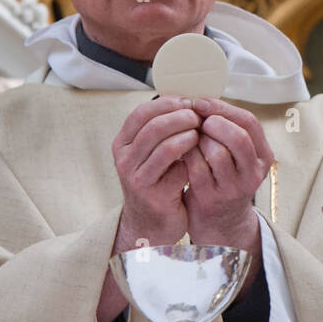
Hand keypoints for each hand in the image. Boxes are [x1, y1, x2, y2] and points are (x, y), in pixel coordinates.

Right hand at [98, 96, 202, 321]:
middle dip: (181, 117)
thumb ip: (159, 128)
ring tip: (200, 134)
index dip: (167, 103)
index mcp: (122, 143)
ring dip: (189, 136)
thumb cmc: (156, 179)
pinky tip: (200, 156)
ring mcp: (137, 179)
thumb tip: (186, 99)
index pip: (141, 113)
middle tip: (198, 117)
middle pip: (154, 127)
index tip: (187, 101)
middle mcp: (124, 160)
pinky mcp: (154, 196)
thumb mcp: (149, 151)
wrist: (151, 222)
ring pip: (166, 146)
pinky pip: (178, 169)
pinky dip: (192, 158)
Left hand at [182, 98, 274, 288]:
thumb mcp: (237, 154)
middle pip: (238, 137)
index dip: (223, 108)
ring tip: (191, 139)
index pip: (249, 122)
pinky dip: (187, 156)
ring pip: (217, 153)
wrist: (220, 220)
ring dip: (199, 141)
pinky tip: (182, 153)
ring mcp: (234, 188)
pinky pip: (197, 169)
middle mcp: (253, 172)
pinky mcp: (213, 199)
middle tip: (197, 121)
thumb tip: (200, 99)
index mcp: (263, 155)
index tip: (201, 102)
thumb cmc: (223, 176)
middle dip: (214, 124)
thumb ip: (227, 129)